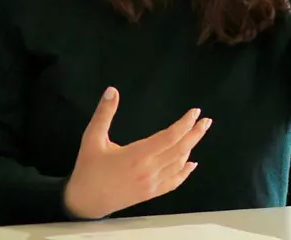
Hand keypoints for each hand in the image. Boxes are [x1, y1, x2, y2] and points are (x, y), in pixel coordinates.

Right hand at [64, 88, 210, 219]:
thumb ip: (104, 114)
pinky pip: (174, 181)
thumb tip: (112, 91)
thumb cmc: (89, 168)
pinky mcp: (151, 193)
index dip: (184, 124)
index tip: (194, 113)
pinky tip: (191, 163)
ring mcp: (152, 183)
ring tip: (196, 133)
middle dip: (195, 134)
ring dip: (190, 148)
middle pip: (180, 150)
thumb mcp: (92, 137)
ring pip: (179, 164)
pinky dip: (185, 171)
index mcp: (137, 155)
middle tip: (205, 121)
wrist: (85, 200)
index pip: (169, 137)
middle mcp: (149, 169)